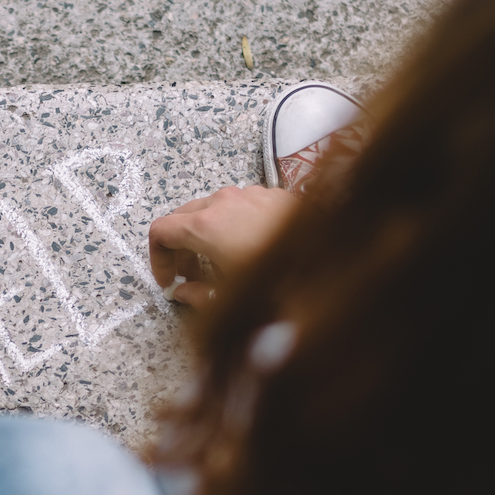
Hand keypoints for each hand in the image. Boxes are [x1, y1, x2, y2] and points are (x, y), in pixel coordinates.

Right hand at [147, 185, 298, 308]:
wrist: (337, 261)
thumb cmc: (283, 282)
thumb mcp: (229, 299)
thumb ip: (196, 296)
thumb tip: (183, 293)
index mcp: (206, 226)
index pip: (160, 231)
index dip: (157, 259)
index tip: (167, 280)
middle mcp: (225, 202)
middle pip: (183, 217)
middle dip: (180, 248)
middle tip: (188, 277)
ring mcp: (250, 195)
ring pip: (212, 210)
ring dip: (205, 236)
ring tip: (220, 266)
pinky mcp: (273, 196)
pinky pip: (240, 206)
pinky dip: (232, 226)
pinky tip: (249, 251)